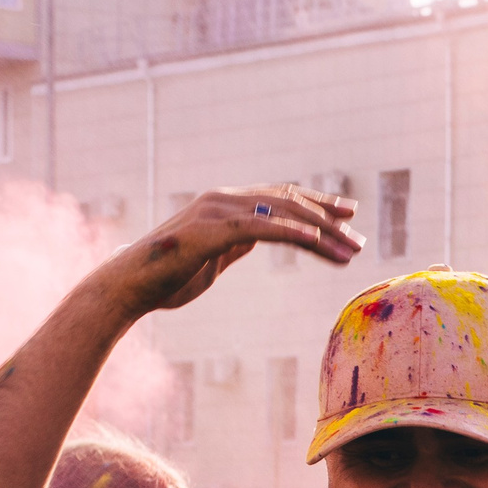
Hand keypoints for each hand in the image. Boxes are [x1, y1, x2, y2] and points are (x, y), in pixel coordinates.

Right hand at [89, 186, 360, 317]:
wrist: (127, 289)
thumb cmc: (167, 278)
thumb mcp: (213, 258)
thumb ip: (236, 243)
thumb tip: (258, 237)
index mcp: (225, 205)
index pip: (280, 198)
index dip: (317, 204)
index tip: (349, 215)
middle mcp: (222, 200)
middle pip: (288, 203)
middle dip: (329, 220)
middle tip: (360, 239)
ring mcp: (214, 212)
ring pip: (281, 214)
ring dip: (321, 232)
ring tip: (351, 250)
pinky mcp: (209, 231)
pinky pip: (259, 228)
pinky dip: (291, 232)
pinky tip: (318, 241)